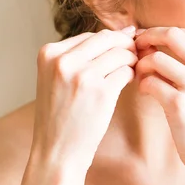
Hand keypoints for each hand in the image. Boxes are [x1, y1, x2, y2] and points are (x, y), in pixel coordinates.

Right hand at [31, 26, 137, 174]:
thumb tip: (126, 31)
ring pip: (120, 53)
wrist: (55, 152)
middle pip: (107, 38)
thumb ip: (80, 55)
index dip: (112, 41)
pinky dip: (132, 75)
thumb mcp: (56, 77)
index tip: (122, 50)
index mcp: (49, 53)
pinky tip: (130, 83)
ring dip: (131, 60)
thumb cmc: (60, 115)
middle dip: (126, 45)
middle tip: (135, 57)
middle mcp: (63, 61)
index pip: (91, 35)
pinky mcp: (101, 92)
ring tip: (132, 71)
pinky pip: (127, 72)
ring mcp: (81, 75)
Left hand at [133, 26, 184, 170]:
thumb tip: (148, 35)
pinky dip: (143, 85)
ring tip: (143, 77)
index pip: (182, 31)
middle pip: (171, 35)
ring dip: (142, 66)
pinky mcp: (181, 104)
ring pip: (156, 59)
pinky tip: (147, 92)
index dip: (157, 33)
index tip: (143, 41)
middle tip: (135, 50)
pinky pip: (150, 82)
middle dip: (147, 39)